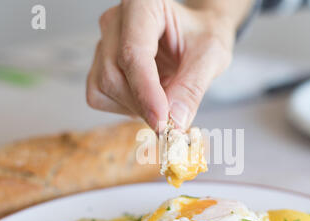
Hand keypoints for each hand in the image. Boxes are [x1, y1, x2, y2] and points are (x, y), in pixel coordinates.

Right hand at [86, 0, 248, 132]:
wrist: (195, 35)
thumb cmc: (202, 36)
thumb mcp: (211, 56)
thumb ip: (193, 87)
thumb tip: (175, 121)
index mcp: (142, 5)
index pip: (133, 53)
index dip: (145, 92)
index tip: (162, 120)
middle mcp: (114, 21)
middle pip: (113, 74)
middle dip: (143, 104)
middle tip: (172, 117)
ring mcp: (102, 43)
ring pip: (104, 87)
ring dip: (135, 106)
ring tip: (164, 96)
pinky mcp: (98, 65)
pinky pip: (100, 96)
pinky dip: (125, 107)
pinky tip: (148, 97)